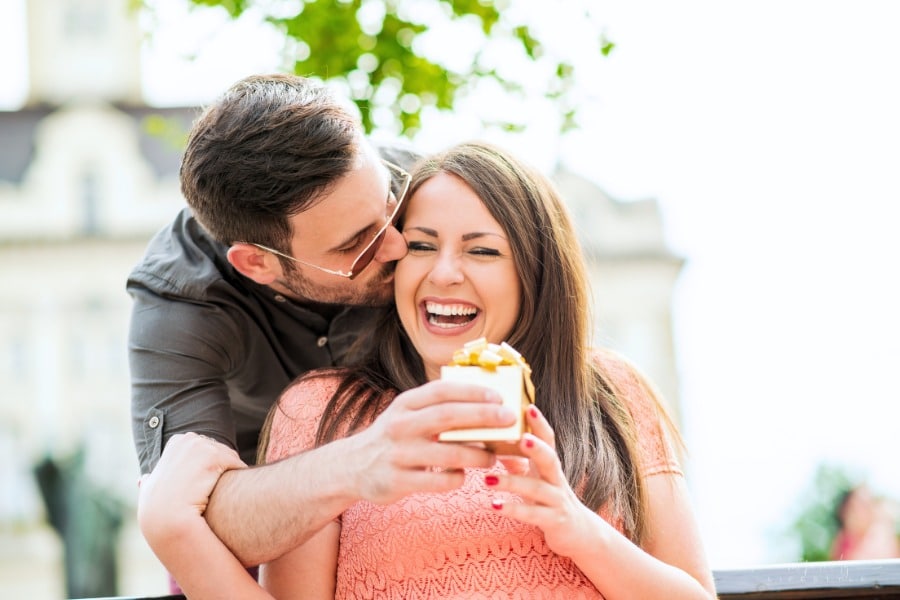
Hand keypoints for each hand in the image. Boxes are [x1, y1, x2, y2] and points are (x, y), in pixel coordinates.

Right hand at [138, 433, 246, 540]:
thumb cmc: (159, 508)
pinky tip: (233, 491)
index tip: (205, 484)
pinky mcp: (214, 457)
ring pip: (230, 458)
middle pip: (220, 450)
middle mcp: (189, 439)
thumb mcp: (151, 488)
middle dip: (224, 468)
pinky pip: (237, 465)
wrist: (167, 519)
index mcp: (178, 442)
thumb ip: (151, 479)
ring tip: (224, 492)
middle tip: (219, 489)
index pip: (207, 448)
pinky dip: (239, 477)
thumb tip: (145, 479)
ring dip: (232, 473)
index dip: (209, 467)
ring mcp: (201, 446)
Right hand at [349, 379, 516, 503]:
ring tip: (493, 457)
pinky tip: (462, 475)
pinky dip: (457, 478)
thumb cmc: (393, 437)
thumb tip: (485, 403)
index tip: (499, 397)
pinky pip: (439, 481)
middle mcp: (400, 425)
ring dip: (478, 455)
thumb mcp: (406, 414)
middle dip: (484, 417)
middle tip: (509, 420)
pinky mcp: (399, 481)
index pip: (442, 391)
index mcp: (405, 403)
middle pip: (448, 417)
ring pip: (449, 454)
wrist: (352, 466)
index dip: (473, 392)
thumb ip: (436, 407)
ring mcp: (399, 454)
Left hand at [488, 406, 598, 557]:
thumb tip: (490, 441)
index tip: (527, 406)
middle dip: (536, 448)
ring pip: (537, 489)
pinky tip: (494, 506)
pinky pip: (533, 515)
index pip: (548, 439)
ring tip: (487, 480)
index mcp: (551, 465)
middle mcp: (557, 480)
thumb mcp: (536, 477)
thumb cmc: (550, 500)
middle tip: (520, 437)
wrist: (579, 534)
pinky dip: (514, 510)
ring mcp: (558, 501)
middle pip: (550, 459)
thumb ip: (516, 460)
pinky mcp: (554, 521)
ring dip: (512, 483)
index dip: (540, 423)